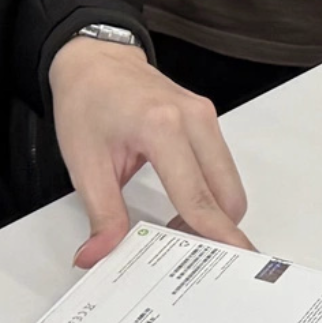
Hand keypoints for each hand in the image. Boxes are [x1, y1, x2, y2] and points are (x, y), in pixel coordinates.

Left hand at [49, 34, 250, 267]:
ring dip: (212, 214)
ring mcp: (204, 116)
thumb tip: (99, 254)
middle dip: (216, 231)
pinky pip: (222, 168)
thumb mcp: (84, 162)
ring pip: (229, 184)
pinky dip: (210, 195)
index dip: (216, 235)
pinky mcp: (207, 120)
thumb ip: (101, 214)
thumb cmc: (87, 100)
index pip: (197, 196)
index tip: (237, 261)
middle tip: (185, 253)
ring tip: (177, 230)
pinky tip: (184, 207)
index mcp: (161, 126)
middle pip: (227, 195)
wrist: (94, 60)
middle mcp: (193, 118)